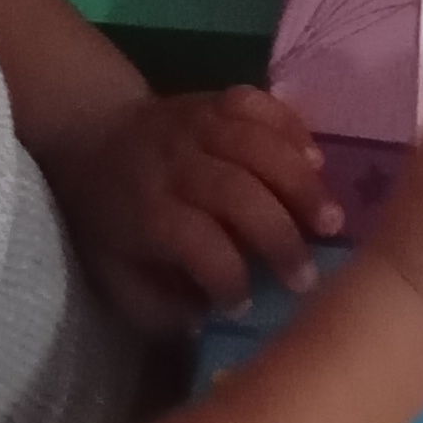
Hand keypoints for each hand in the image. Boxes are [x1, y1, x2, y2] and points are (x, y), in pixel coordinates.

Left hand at [48, 86, 344, 338]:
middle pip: (238, 193)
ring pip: (259, 146)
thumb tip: (205, 321)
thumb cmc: (109, 215)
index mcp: (149, 212)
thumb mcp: (111, 272)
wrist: (91, 134)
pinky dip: (294, 131)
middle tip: (307, 275)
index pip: (196, 243)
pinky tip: (315, 163)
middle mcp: (177, 166)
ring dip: (302, 185)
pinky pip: (262, 106)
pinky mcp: (217, 101)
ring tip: (330, 221)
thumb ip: (154, 304)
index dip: (227, 277)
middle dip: (280, 236)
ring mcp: (199, 126)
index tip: (243, 305)